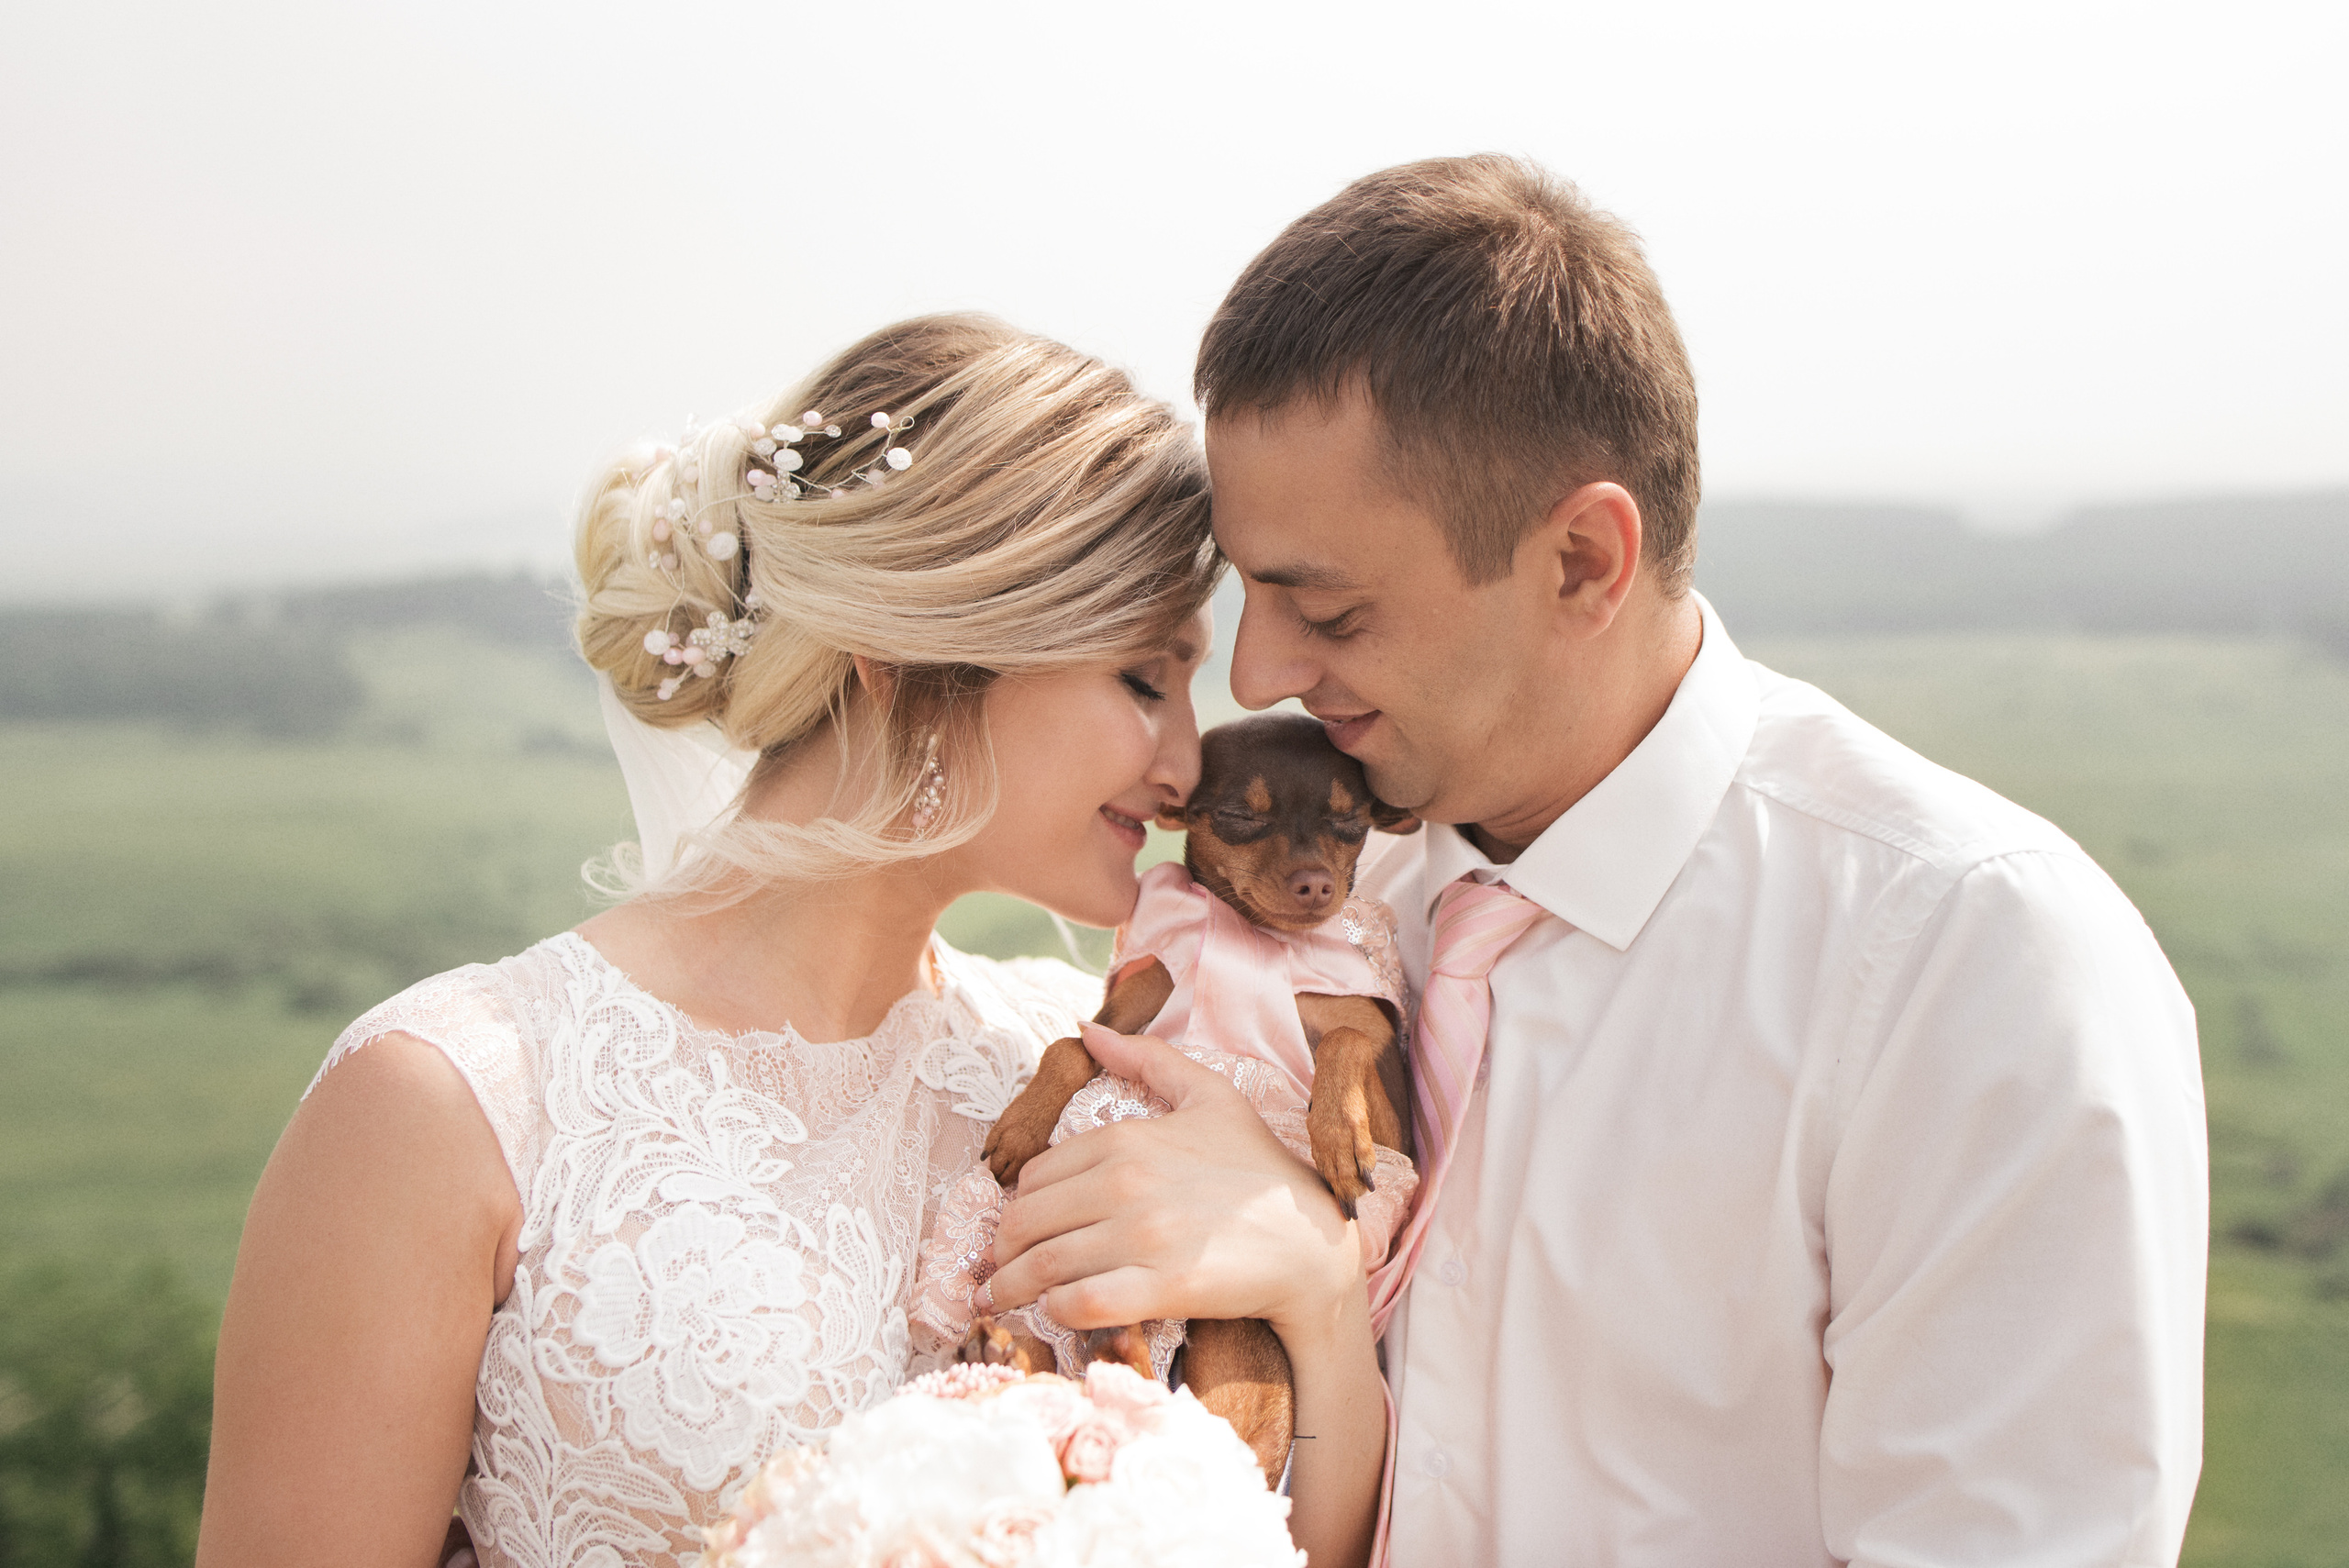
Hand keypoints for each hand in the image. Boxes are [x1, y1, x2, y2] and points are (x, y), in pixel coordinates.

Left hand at [985, 1022, 1363, 1347]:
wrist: (1312, 1241)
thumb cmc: (1259, 1167)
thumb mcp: (1209, 1096)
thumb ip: (1146, 1058)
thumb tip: (1088, 1027)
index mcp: (1127, 1138)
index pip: (1035, 1176)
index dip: (1018, 1205)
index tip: (1020, 1227)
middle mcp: (1127, 1183)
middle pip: (1025, 1222)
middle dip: (1001, 1251)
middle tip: (998, 1269)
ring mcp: (1144, 1236)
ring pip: (1042, 1266)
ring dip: (1010, 1288)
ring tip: (1003, 1299)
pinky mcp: (1164, 1287)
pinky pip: (1080, 1303)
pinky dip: (1054, 1310)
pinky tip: (1057, 1311)